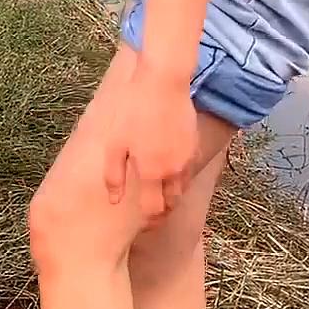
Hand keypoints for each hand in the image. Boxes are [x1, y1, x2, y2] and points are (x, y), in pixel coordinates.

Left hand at [102, 71, 198, 218]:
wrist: (163, 82)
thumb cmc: (132, 111)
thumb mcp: (114, 144)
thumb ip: (114, 176)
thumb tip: (114, 200)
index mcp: (151, 173)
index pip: (154, 210)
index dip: (150, 221)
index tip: (143, 225)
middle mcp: (173, 170)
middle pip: (172, 203)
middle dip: (162, 211)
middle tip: (150, 212)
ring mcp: (187, 157)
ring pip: (182, 186)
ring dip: (171, 193)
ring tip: (157, 190)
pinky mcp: (195, 144)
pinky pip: (188, 168)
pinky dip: (179, 175)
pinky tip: (167, 167)